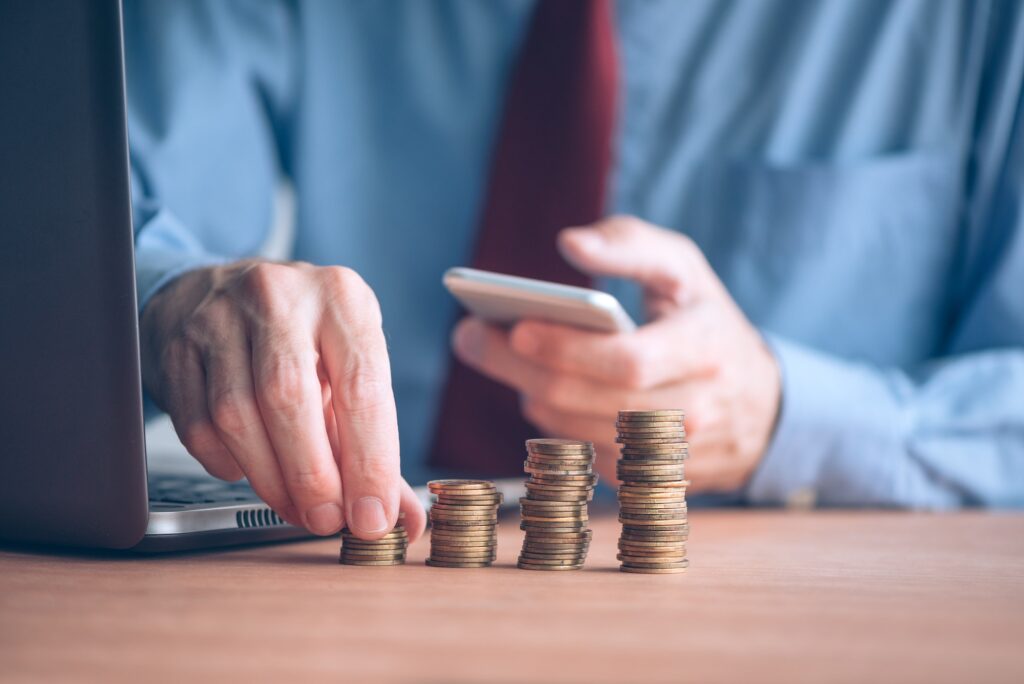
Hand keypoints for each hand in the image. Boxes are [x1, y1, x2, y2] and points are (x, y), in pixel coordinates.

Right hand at [140, 260, 425, 540]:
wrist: (221, 291)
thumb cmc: (303, 338)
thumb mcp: (349, 365)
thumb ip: (376, 442)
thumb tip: (403, 517)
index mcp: (342, 299)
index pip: (360, 387)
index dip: (369, 462)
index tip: (372, 516)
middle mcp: (280, 298)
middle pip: (289, 399)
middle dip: (312, 476)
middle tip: (327, 520)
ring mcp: (219, 318)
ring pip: (237, 416)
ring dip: (270, 479)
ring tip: (295, 506)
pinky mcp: (176, 347)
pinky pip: (197, 424)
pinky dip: (227, 463)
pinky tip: (248, 470)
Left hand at [451, 216, 780, 491]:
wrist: (760, 407)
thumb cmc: (706, 321)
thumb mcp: (685, 269)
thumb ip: (630, 244)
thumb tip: (570, 243)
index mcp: (705, 351)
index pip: (628, 362)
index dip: (568, 349)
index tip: (516, 328)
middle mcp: (694, 412)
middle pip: (586, 400)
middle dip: (518, 368)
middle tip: (470, 337)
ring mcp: (671, 457)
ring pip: (575, 432)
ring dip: (529, 392)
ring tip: (498, 355)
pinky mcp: (649, 482)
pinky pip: (582, 455)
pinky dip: (553, 421)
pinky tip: (539, 388)